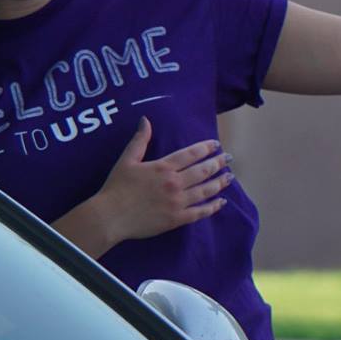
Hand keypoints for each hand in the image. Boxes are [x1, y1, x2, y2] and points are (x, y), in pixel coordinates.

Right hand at [94, 118, 233, 243]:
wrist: (111, 216)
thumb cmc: (117, 187)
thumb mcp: (127, 159)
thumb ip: (140, 140)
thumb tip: (146, 120)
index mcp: (164, 167)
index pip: (191, 154)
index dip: (206, 148)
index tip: (216, 145)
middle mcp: (175, 183)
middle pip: (203, 171)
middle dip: (218, 163)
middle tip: (228, 159)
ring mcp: (178, 202)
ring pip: (206, 191)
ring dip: (220, 183)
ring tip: (229, 177)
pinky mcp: (177, 219)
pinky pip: (200, 212)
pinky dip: (213, 207)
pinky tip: (221, 202)